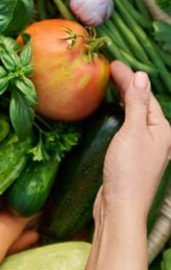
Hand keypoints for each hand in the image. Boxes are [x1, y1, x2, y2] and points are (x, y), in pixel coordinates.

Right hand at [95, 60, 170, 219]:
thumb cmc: (128, 170)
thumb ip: (137, 104)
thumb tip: (141, 77)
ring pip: (133, 114)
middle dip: (126, 85)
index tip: (113, 63)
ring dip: (122, 97)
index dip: (129, 78)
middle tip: (108, 68)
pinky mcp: (130, 154)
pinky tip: (110, 111)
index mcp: (161, 129)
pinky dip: (118, 113)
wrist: (120, 205)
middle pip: (140, 103)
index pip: (145, 95)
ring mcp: (143, 145)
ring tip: (108, 84)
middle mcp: (156, 136)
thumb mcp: (133, 132)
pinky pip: (126, 125)